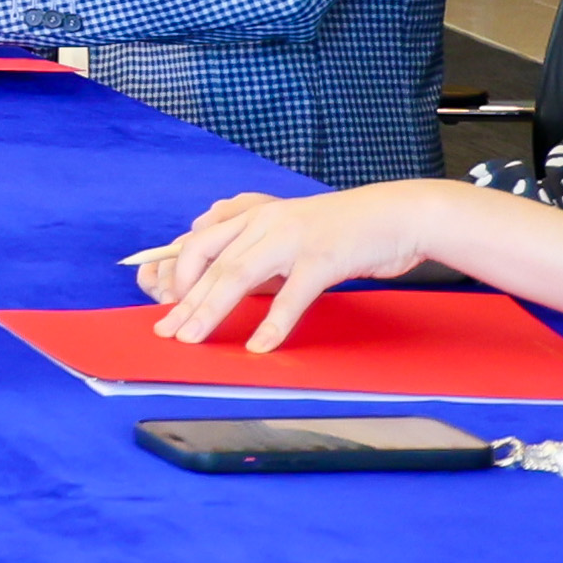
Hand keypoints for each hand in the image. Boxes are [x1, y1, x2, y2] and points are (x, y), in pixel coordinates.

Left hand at [135, 184, 452, 349]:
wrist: (398, 216)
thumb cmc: (343, 230)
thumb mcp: (291, 232)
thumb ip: (257, 248)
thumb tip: (222, 277)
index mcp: (256, 216)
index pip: (201, 245)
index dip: (178, 276)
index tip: (165, 306)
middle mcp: (266, 223)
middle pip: (212, 264)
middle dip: (185, 301)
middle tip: (165, 331)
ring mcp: (293, 239)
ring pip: (238, 275)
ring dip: (211, 310)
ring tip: (193, 338)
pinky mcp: (323, 258)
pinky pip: (292, 295)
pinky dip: (274, 323)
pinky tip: (260, 346)